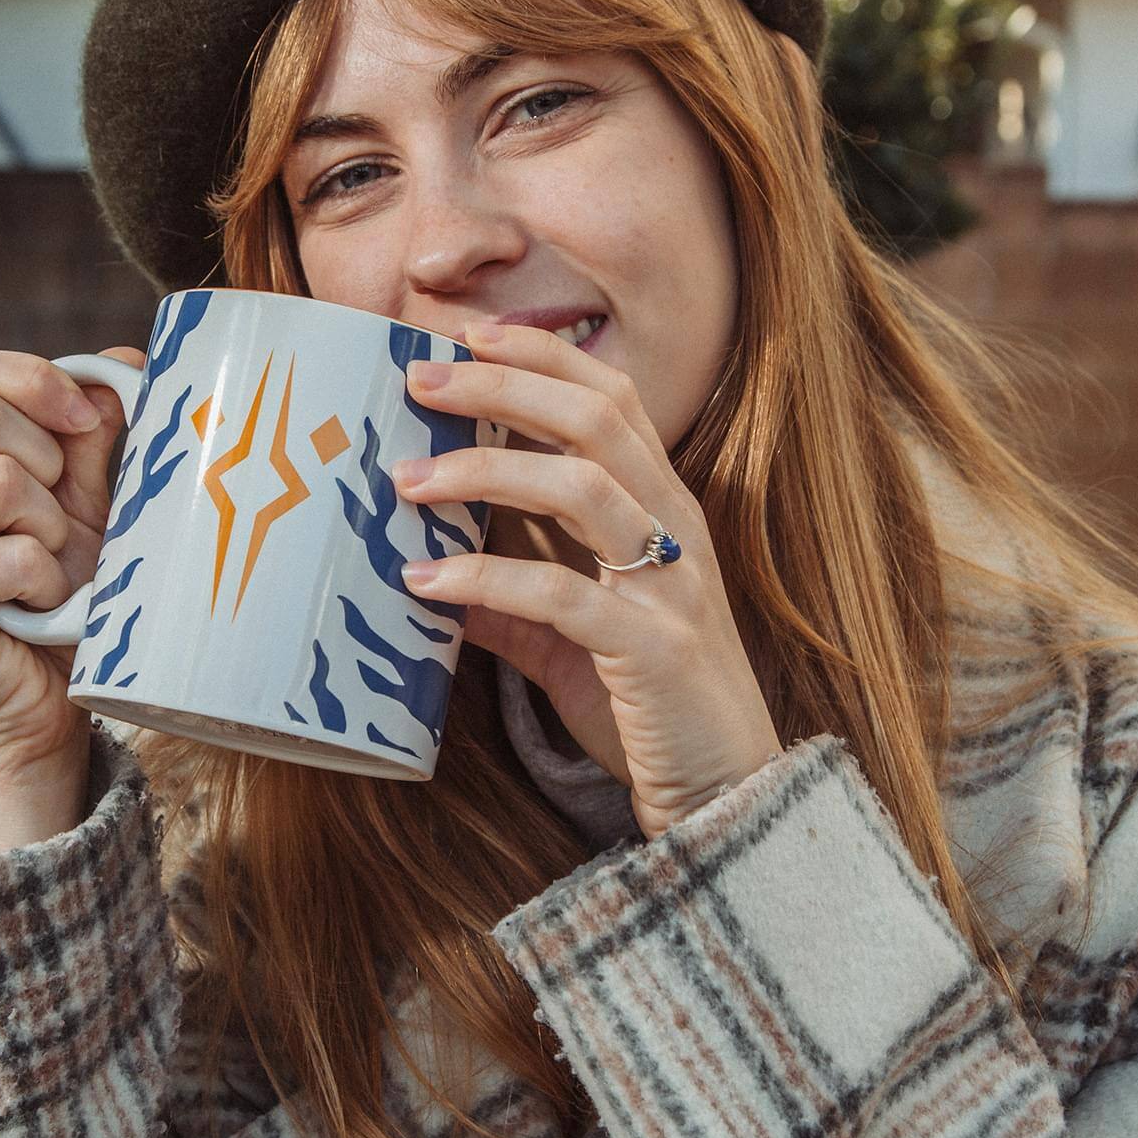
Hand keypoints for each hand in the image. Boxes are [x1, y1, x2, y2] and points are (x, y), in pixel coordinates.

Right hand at [0, 347, 144, 801]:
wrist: (33, 719)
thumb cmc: (55, 610)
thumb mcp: (80, 507)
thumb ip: (88, 437)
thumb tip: (123, 361)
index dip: (36, 381)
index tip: (89, 421)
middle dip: (46, 462)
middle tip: (57, 525)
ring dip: (48, 528)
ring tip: (45, 573)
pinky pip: (7, 552)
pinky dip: (44, 580)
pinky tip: (34, 609)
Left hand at [390, 321, 781, 839]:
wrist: (730, 802)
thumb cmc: (652, 710)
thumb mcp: (572, 645)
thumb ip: (512, 608)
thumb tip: (433, 581)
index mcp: (663, 511)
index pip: (613, 399)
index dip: (544, 356)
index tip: (467, 335)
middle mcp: (676, 532)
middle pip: (599, 419)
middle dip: (504, 386)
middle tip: (420, 377)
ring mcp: (673, 587)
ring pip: (587, 487)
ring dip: (487, 471)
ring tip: (407, 480)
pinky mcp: (654, 649)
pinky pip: (564, 595)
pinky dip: (487, 582)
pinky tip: (426, 584)